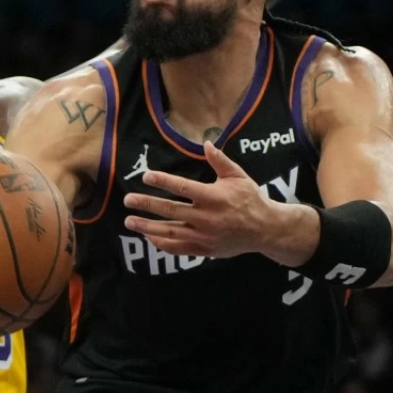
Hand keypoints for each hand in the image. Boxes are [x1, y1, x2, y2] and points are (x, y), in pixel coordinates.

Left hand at [122, 141, 312, 262]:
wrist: (266, 230)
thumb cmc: (251, 199)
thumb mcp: (238, 176)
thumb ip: (220, 161)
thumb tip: (206, 143)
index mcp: (214, 197)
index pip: (183, 188)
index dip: (163, 181)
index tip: (145, 176)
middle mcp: (206, 218)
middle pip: (170, 211)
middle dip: (147, 205)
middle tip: (127, 200)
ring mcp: (204, 236)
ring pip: (170, 233)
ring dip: (147, 227)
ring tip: (129, 222)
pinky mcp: (204, 249)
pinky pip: (179, 249)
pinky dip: (162, 244)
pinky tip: (149, 237)